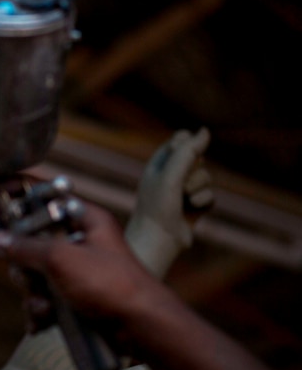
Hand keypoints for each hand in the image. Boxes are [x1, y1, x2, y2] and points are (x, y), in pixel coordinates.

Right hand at [0, 201, 171, 325]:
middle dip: (25, 266)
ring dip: (34, 294)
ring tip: (46, 306)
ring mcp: (78, 272)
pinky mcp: (75, 298)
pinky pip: (44, 298)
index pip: (47, 198)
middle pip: (32, 243)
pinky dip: (41, 311)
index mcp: (85, 220)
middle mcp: (81, 242)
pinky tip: (43, 322)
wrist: (141, 330)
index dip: (22, 200)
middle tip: (32, 276)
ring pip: (35, 275)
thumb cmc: (112, 286)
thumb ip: (26, 246)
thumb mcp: (62, 259)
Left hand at [124, 128, 211, 277]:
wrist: (158, 239)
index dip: (187, 145)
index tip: (180, 157)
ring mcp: (184, 190)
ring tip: (182, 200)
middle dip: (193, 170)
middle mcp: (171, 174)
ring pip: (207, 176)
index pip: (181, 139)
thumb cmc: (158, 205)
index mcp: (159, 162)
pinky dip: (202, 202)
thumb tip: (205, 130)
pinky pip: (211, 195)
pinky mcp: (196, 206)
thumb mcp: (170, 174)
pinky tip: (191, 211)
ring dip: (197, 188)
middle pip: (198, 157)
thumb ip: (188, 151)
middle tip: (178, 185)